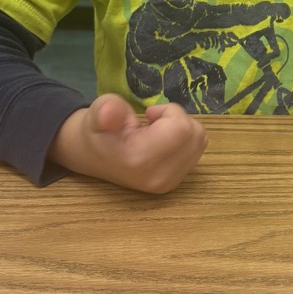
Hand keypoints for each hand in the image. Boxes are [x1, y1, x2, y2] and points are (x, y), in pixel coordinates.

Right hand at [50, 93, 207, 193]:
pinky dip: (185, 140)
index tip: (149, 114)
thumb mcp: (98, 112)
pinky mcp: (174, 184)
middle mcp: (158, 177)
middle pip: (195, 134)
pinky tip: (162, 142)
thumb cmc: (97, 129)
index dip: (169, 112)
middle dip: (178, 119)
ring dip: (183, 128)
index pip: (181, 128)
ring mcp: (168, 184)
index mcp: (140, 160)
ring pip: (200, 141)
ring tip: (156, 131)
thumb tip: (109, 113)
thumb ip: (107, 110)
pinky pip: (196, 151)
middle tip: (152, 122)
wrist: (92, 156)